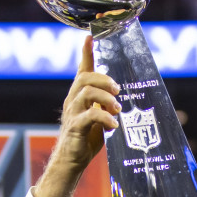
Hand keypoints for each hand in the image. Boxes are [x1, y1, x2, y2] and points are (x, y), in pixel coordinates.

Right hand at [35, 36, 120, 196]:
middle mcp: (73, 100)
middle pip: (84, 78)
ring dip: (106, 97)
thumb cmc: (88, 137)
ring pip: (85, 93)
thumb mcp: (101, 115)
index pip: (82, 69)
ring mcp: (72, 113)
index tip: (90, 36)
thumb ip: (107, 103)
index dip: (86, 53)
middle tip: (118, 90)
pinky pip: (88, 116)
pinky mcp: (74, 127)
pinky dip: (104, 117)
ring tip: (118, 108)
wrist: (73, 160)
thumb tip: (124, 95)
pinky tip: (114, 125)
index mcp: (80, 95)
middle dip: (104, 79)